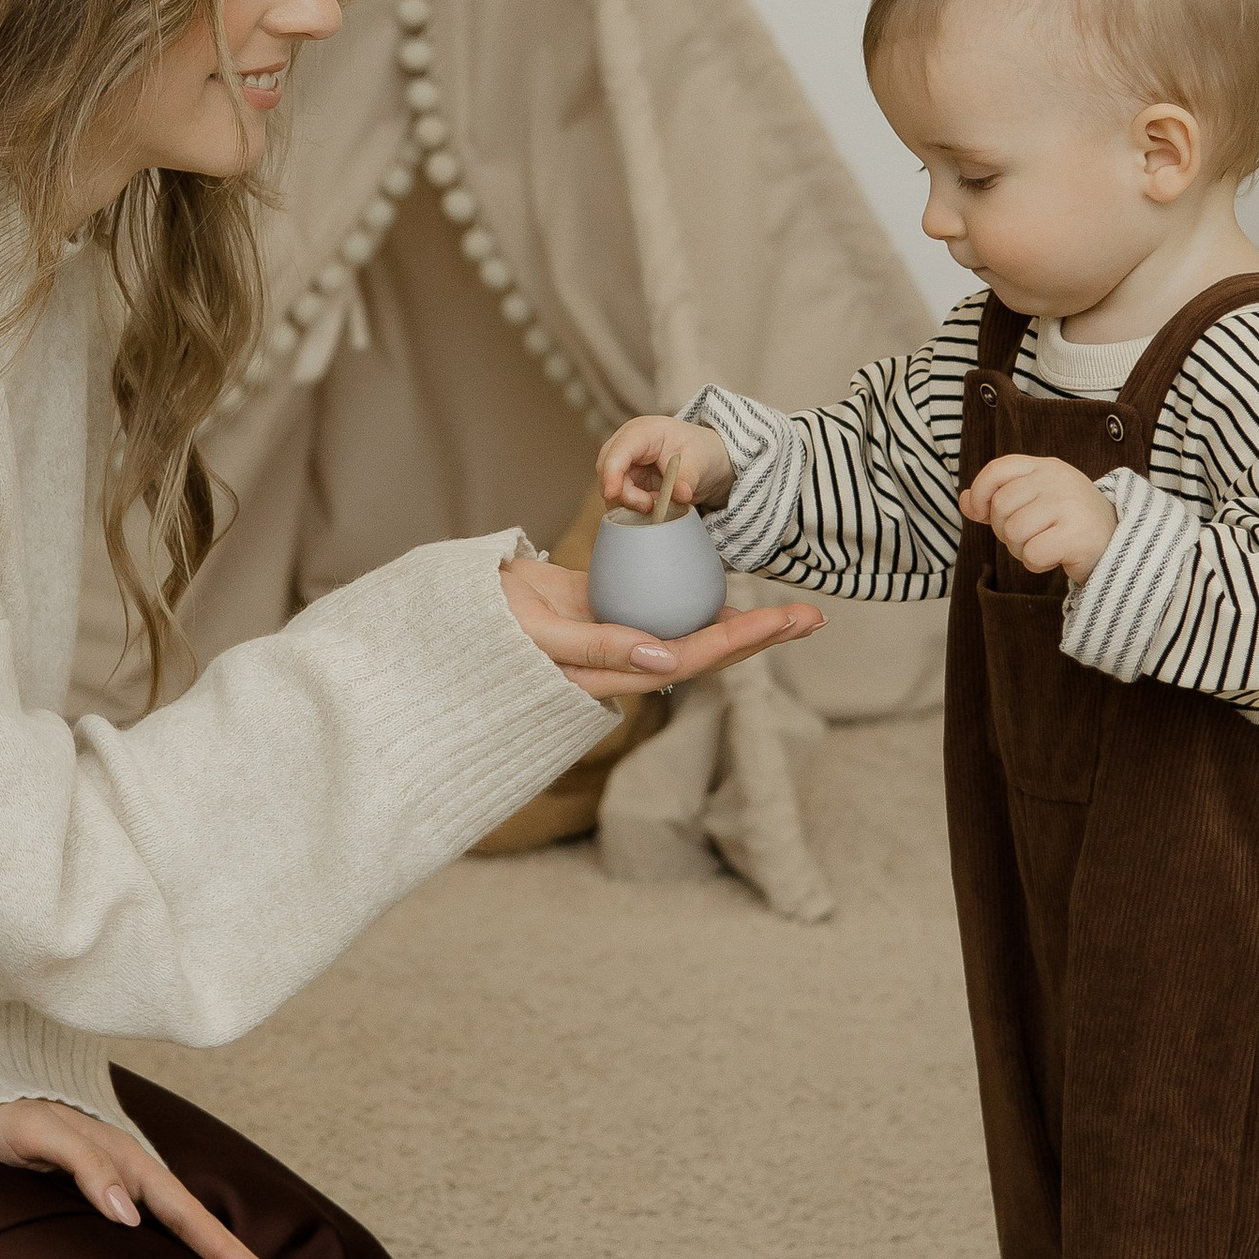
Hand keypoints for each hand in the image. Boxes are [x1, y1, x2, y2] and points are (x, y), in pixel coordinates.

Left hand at [0, 1096, 304, 1258]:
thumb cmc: (1, 1117)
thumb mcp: (38, 1134)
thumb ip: (85, 1165)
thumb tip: (131, 1214)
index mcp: (128, 1162)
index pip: (189, 1218)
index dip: (228, 1255)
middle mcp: (134, 1177)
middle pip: (200, 1229)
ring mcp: (122, 1189)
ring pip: (184, 1232)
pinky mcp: (102, 1201)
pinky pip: (158, 1234)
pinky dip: (187, 1256)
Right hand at [500, 548, 819, 703]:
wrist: (446, 607)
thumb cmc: (484, 625)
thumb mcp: (535, 635)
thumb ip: (596, 648)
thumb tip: (663, 657)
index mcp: (608, 673)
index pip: (686, 658)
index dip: (736, 642)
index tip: (780, 622)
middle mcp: (620, 661)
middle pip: (702, 649)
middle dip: (758, 636)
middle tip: (813, 616)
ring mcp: (612, 635)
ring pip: (686, 629)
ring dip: (735, 620)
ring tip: (787, 610)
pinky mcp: (600, 610)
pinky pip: (655, 604)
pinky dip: (691, 596)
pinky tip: (722, 585)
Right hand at [597, 414, 734, 518]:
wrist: (708, 461)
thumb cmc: (701, 450)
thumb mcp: (701, 460)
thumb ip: (688, 477)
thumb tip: (680, 495)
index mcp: (642, 432)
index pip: (618, 450)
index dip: (611, 472)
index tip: (613, 494)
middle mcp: (627, 447)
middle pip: (607, 470)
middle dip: (624, 494)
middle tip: (649, 506)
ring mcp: (626, 466)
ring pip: (612, 489)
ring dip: (630, 504)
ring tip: (659, 505)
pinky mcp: (628, 484)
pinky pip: (621, 500)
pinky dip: (634, 509)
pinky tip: (654, 507)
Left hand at [959, 451, 1117, 584]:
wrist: (1118, 544)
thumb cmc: (1068, 522)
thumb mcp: (1034, 501)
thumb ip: (998, 499)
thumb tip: (964, 500)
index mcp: (1045, 466)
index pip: (997, 469)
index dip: (980, 492)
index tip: (978, 512)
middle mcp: (1057, 479)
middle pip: (1001, 507)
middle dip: (1005, 531)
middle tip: (1029, 536)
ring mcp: (1069, 504)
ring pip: (1015, 532)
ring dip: (1021, 550)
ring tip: (1044, 545)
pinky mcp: (1078, 533)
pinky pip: (1032, 554)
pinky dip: (1037, 564)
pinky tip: (1056, 557)